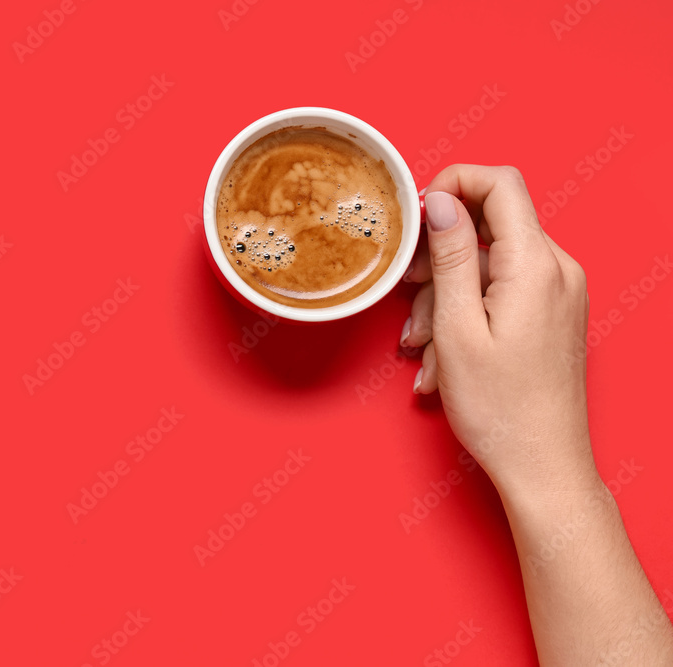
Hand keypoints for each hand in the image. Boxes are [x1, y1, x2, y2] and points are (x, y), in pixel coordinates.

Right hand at [401, 165, 596, 497]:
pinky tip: (443, 354)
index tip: (417, 212)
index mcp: (536, 266)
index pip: (501, 184)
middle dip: (439, 255)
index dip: (453, 183)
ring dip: (445, 294)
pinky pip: (500, 290)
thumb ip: (450, 256)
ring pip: (488, 263)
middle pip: (489, 225)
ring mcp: (557, 293)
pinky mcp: (550, 313)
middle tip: (407, 293)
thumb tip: (439, 201)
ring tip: (421, 345)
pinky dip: (466, 310)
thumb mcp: (457, 328)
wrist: (542, 466)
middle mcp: (557, 270)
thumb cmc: (500, 408)